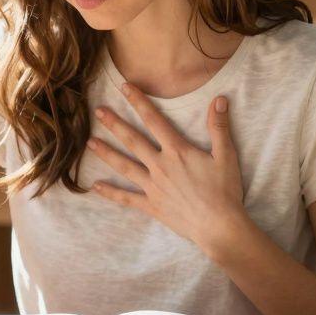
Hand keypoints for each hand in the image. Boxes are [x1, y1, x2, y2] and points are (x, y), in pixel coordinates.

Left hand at [86, 83, 245, 248]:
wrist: (219, 227)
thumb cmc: (225, 191)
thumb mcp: (226, 156)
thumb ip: (219, 127)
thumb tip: (218, 100)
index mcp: (177, 151)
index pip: (154, 120)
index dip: (139, 102)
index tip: (125, 87)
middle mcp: (160, 166)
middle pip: (133, 140)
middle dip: (114, 124)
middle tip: (97, 111)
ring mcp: (153, 187)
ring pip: (125, 166)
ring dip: (106, 154)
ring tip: (89, 143)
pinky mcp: (152, 206)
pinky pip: (127, 198)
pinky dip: (111, 192)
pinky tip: (95, 186)